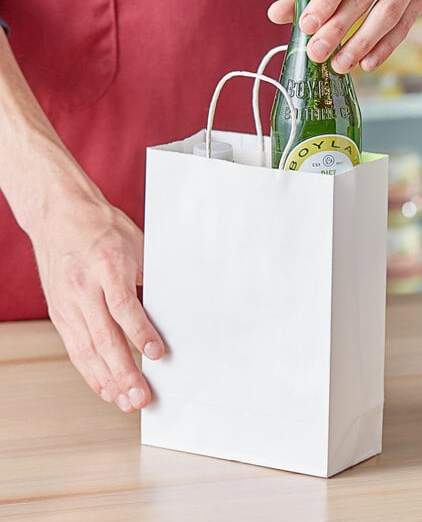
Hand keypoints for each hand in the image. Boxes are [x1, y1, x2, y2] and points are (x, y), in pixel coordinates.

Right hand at [0, 27, 163, 412]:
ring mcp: (68, 302)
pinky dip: (89, 370)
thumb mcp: (136, 245)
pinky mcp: (59, 311)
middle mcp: (84, 288)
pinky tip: (104, 386)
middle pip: (104, 338)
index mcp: (108, 267)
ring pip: (86, 350)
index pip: (125, 308)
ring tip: (125, 401)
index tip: (159, 355)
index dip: (142, 334)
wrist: (59, 214)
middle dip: (123, 373)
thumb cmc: (102, 227)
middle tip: (141, 398)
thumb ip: (147, 278)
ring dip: (107, 380)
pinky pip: (74, 347)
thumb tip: (168, 310)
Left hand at [268, 0, 421, 73]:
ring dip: (361, 45)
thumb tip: (277, 14)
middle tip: (318, 52)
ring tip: (340, 64)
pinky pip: (403, 27)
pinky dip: (384, 48)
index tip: (308, 27)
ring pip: (387, 15)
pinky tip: (366, 63)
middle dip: (338, 30)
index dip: (325, 3)